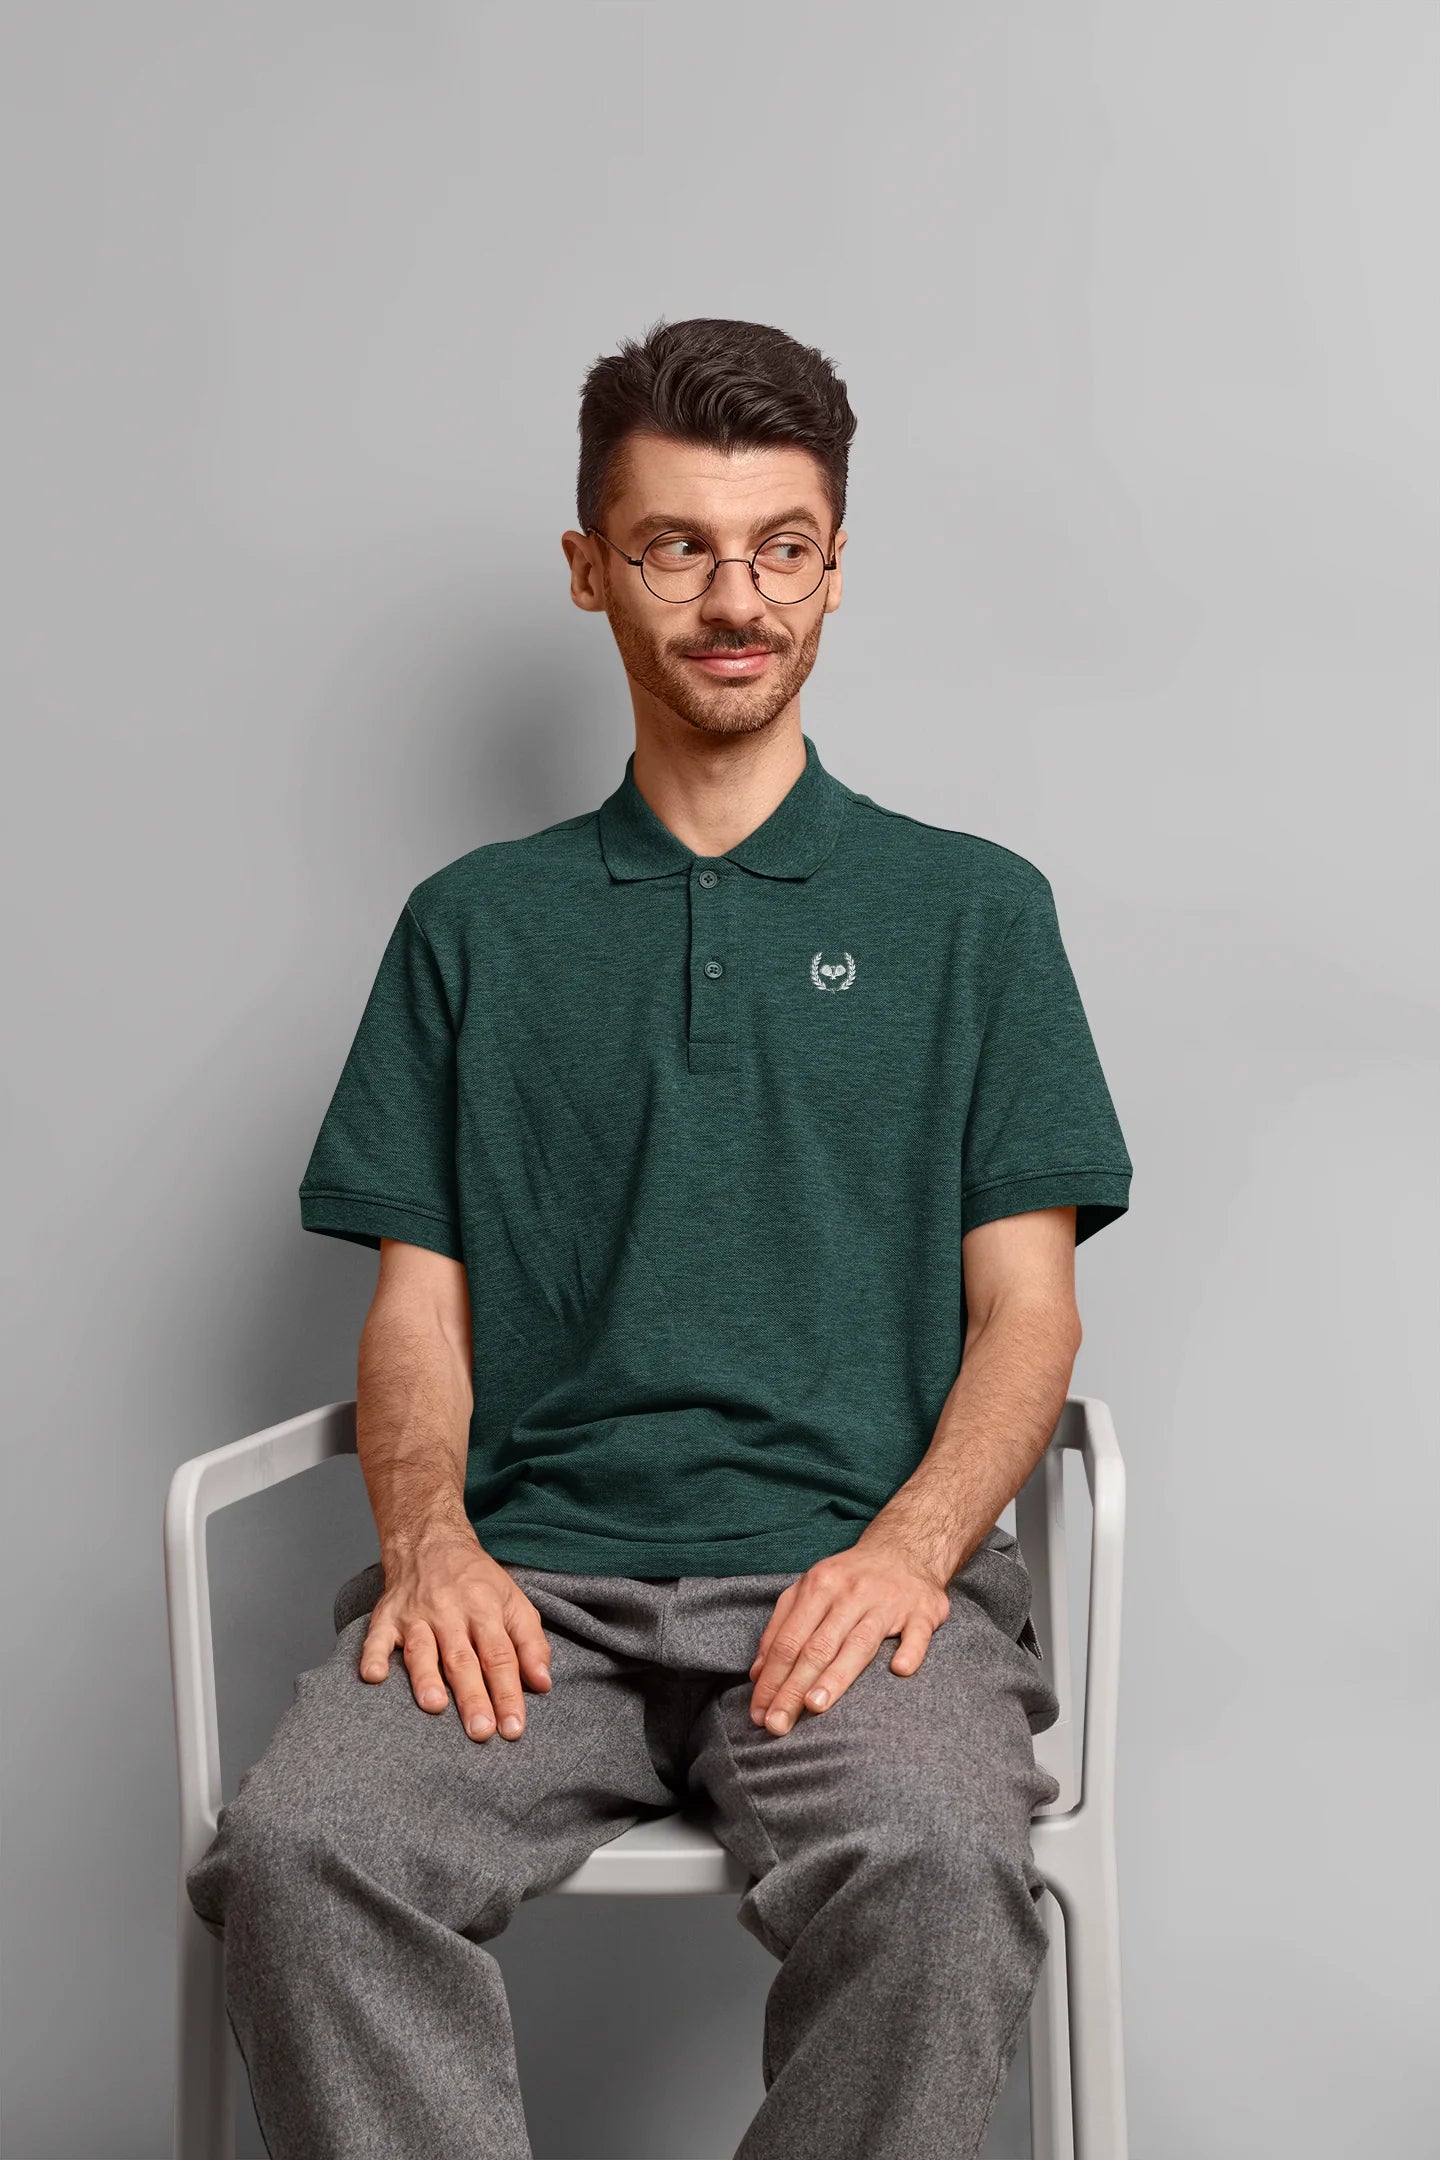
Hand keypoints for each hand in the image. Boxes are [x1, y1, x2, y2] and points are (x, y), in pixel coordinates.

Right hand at [358, 1528, 552, 1741]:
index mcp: (485, 1610)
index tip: (514, 1728)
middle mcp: (451, 1612)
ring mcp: (417, 1615)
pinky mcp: (387, 1617)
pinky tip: (373, 1677)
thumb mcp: (514, 1601)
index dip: (508, 1693)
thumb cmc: (477, 1581)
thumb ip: (531, 1643)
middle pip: (463, 1659)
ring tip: (435, 1707)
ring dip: (427, 1678)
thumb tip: (543, 1684)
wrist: (431, 1541)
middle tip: (481, 1732)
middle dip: (473, 1697)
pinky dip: (373, 1656)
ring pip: (423, 1650)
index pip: (500, 1657)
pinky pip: (377, 1637)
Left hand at [747, 1535, 951, 1733]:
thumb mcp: (809, 1590)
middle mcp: (850, 1593)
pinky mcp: (922, 1612)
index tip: (758, 1713)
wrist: (905, 1549)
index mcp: (819, 1587)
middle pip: (817, 1647)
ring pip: (859, 1643)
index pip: (788, 1641)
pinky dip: (909, 1651)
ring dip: (836, 1675)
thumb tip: (758, 1673)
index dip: (771, 1679)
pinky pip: (916, 1633)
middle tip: (777, 1725)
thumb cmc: (849, 1578)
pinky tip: (899, 1670)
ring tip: (815, 1706)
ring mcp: (887, 1602)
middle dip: (793, 1689)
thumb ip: (781, 1628)